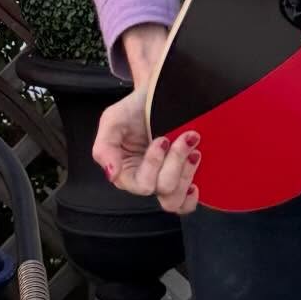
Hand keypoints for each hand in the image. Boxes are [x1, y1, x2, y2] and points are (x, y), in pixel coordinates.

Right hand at [93, 89, 201, 215]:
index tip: (162, 139)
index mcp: (125, 172)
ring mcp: (163, 183)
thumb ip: (104, 147)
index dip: (155, 163)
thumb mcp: (112, 120)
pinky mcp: (180, 181)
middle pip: (163, 189)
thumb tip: (111, 173)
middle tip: (185, 137)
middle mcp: (144, 181)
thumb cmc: (133, 109)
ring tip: (193, 149)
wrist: (157, 94)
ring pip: (175, 198)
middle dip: (176, 161)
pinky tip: (195, 181)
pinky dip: (191, 198)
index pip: (142, 185)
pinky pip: (185, 205)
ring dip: (187, 172)